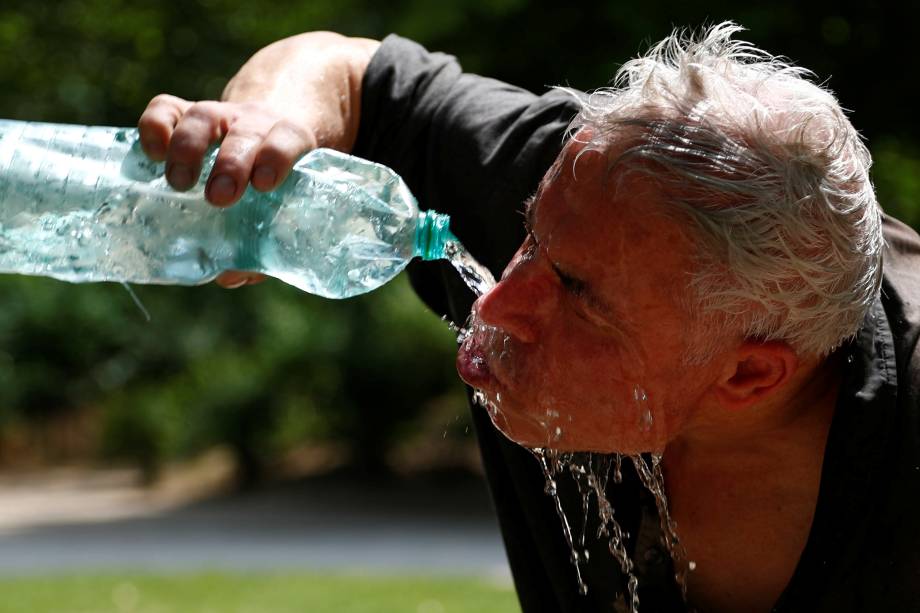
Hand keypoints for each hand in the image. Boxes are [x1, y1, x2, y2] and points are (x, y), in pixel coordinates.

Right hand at [136, 32, 379, 287]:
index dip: (276, 158)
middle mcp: (256, 123)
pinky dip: (154, 126)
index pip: (289, 141)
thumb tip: (229, 276)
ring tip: (178, 184)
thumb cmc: (280, 181)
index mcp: (291, 143)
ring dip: (188, 148)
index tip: (263, 184)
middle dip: (231, 163)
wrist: (270, 128)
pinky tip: (150, 154)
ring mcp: (221, 115)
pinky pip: (166, 108)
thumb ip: (264, 243)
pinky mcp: (186, 112)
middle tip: (218, 198)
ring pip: (204, 117)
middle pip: (245, 133)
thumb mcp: (285, 204)